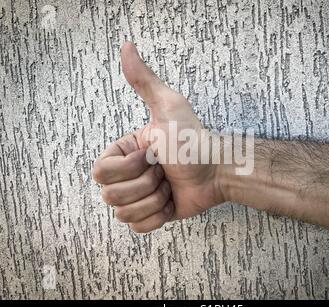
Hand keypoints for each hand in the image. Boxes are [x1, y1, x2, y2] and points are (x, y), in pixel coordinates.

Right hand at [92, 42, 224, 232]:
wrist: (217, 170)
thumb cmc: (194, 140)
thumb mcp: (169, 107)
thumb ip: (144, 80)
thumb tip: (126, 46)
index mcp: (123, 153)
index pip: (101, 173)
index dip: (129, 168)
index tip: (153, 156)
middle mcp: (127, 176)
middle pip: (111, 196)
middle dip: (145, 185)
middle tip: (165, 171)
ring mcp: (138, 197)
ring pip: (124, 214)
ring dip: (155, 200)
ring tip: (171, 186)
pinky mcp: (151, 216)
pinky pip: (139, 227)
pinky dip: (159, 217)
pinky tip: (172, 202)